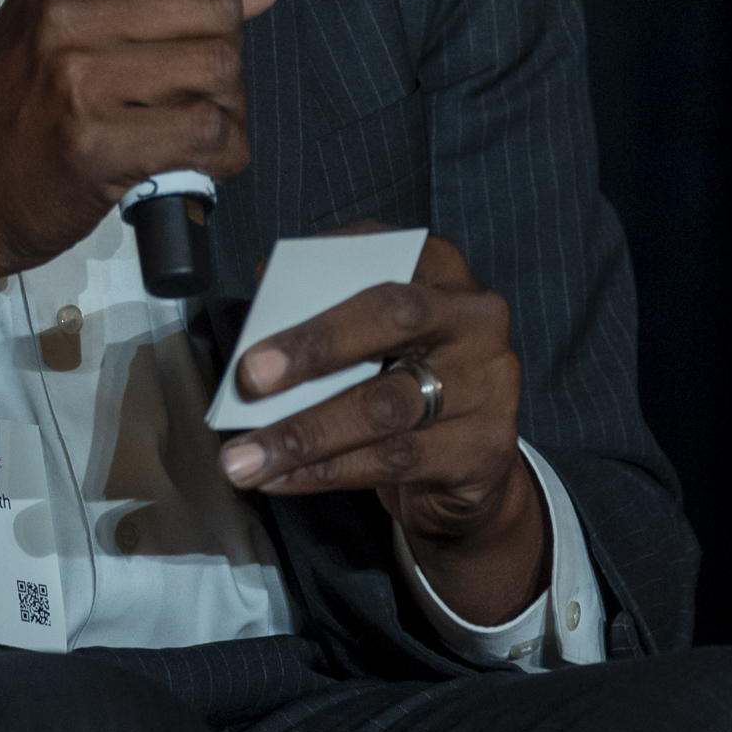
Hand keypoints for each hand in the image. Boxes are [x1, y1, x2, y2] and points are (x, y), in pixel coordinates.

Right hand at [0, 0, 279, 343]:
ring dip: (225, 109)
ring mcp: (77, 79)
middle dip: (225, 53)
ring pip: (218, 70)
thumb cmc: (12, 116)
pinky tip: (189, 165)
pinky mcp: (95, 145)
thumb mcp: (67, 34)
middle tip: (193, 92)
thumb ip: (163, 0)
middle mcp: (64, 14)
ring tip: (188, 130)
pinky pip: (207, 133)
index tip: (189, 34)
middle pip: (215, 5)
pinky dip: (218, 156)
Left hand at [216, 231, 546, 624]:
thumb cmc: (403, 385)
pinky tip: (280, 479)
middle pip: (394, 319)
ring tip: (243, 459)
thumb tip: (262, 313)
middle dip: (315, 347)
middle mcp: (475, 320)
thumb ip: (328, 316)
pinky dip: (325, 472)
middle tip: (249, 379)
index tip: (264, 286)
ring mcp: (487, 385)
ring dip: (304, 434)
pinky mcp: (483, 449)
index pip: (384, 252)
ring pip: (385, 406)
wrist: (468, 471)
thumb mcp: (375, 342)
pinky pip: (393, 461)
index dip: (324, 265)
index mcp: (442, 273)